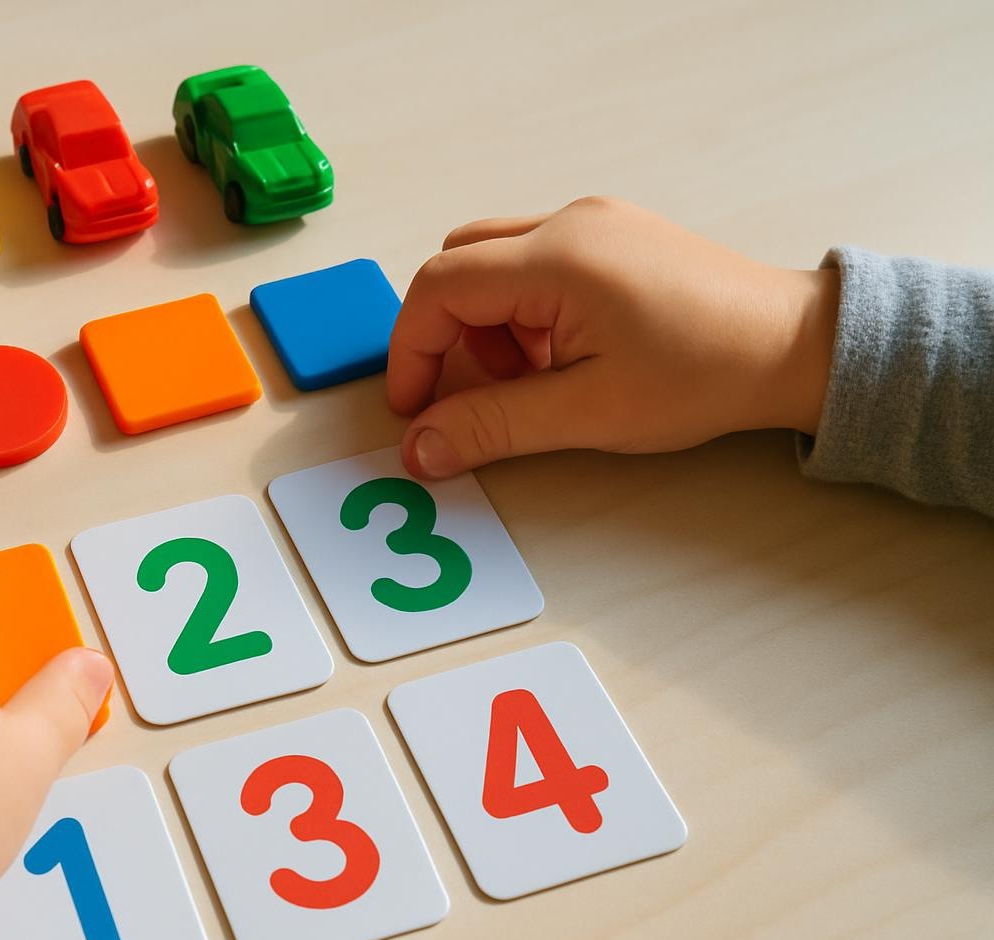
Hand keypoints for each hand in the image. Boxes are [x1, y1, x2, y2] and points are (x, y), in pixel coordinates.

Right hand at [387, 196, 839, 477]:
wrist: (797, 346)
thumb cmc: (705, 375)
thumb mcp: (589, 413)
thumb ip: (494, 426)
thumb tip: (421, 448)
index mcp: (558, 258)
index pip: (440, 287)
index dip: (411, 351)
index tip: (414, 408)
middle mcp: (568, 223)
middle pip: (458, 265)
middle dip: (448, 336)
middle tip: (470, 396)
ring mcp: (592, 223)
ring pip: (493, 263)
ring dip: (487, 327)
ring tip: (534, 383)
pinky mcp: (612, 236)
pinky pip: (533, 264)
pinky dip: (522, 313)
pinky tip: (562, 358)